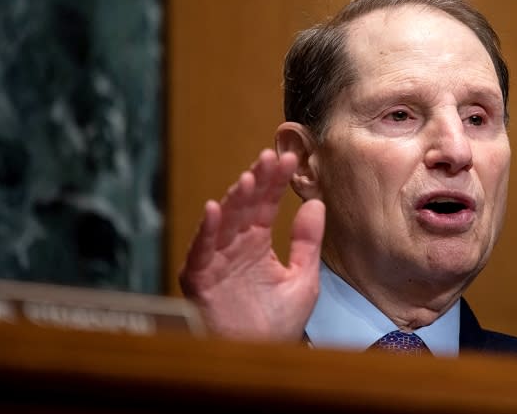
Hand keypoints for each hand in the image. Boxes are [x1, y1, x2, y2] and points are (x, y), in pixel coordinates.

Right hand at [179, 149, 324, 340]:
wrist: (262, 358)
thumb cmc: (278, 323)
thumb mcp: (303, 277)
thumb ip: (308, 241)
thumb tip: (315, 202)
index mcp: (257, 243)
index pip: (266, 204)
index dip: (275, 181)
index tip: (289, 158)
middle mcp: (235, 247)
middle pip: (245, 207)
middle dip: (257, 182)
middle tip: (270, 158)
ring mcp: (216, 261)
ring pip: (224, 222)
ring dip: (235, 199)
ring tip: (249, 178)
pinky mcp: (200, 279)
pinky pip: (201, 251)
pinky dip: (206, 231)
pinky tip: (214, 208)